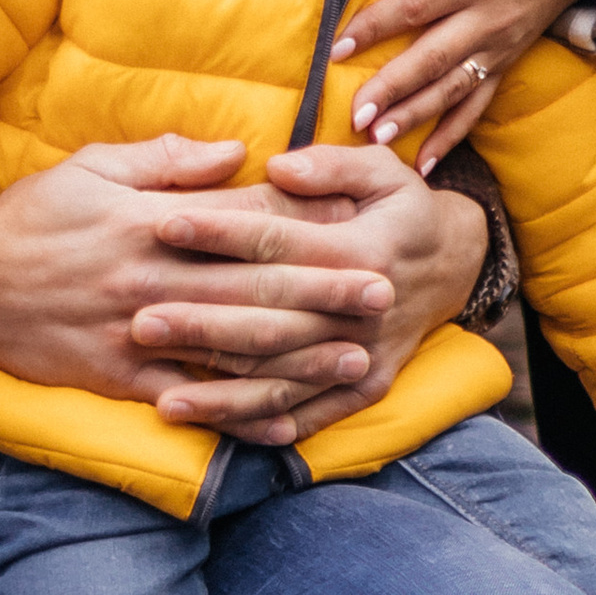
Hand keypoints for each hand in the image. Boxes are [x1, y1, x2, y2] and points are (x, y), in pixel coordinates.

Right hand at [0, 135, 486, 447]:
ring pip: (231, 349)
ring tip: (355, 360)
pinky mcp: (116, 378)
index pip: (242, 228)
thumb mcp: (92, 167)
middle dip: (324, 295)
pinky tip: (282, 422)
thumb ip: (168, 161)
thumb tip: (238, 153)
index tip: (361, 234)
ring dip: (298, 357)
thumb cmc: (31, 217)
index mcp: (150, 223)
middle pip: (252, 290)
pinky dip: (235, 413)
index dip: (307, 233)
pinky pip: (187, 400)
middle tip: (383, 297)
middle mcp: (150, 281)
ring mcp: (135, 335)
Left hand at [166, 140, 487, 442]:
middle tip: (138, 321)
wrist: (456, 263)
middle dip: (202, 322)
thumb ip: (331, 164)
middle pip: (269, 319)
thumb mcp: (382, 170)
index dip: (218, 229)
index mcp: (360, 249)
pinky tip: (218, 430)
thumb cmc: (401, 209)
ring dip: (221, 393)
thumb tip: (278, 164)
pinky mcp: (369, 388)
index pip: (277, 239)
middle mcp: (362, 309)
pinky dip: (264, 425)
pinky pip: (311, 415)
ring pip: (282, 379)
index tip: (161, 223)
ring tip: (161, 398)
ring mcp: (366, 355)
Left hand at [335, 0, 594, 163]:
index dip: (375, 27)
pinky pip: (478, 104)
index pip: (416, 6)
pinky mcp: (508, 61)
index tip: (338, 47)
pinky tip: (426, 162)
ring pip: (452, 89)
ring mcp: (501, 45)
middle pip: (432, 57)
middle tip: (355, 115)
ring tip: (378, 139)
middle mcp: (489, 17)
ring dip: (415, 116)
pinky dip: (453, 135)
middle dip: (392, 88)